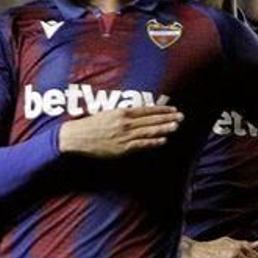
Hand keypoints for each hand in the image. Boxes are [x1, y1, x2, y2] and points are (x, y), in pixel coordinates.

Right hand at [57, 105, 183, 157]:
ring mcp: (124, 136)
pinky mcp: (122, 148)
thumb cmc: (90, 125)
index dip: (161, 110)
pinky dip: (153, 142)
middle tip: (181, 117)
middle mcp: (125, 123)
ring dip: (164, 128)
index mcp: (121, 112)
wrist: (76, 137)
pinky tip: (163, 140)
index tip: (172, 109)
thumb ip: (123, 113)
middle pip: (151, 120)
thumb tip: (138, 112)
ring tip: (176, 126)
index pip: (147, 110)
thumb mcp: (107, 113)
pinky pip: (141, 144)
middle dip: (167, 118)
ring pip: (149, 131)